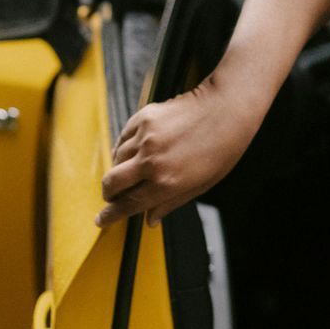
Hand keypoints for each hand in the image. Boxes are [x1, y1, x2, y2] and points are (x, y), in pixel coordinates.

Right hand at [96, 75, 260, 226]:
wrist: (227, 109)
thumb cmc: (221, 148)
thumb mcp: (201, 185)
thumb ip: (170, 203)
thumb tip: (150, 220)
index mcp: (166, 182)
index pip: (128, 204)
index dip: (111, 215)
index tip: (102, 219)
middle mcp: (152, 161)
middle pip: (112, 183)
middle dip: (108, 194)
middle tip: (112, 197)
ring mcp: (146, 137)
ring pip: (116, 159)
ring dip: (118, 169)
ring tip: (131, 171)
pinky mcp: (144, 117)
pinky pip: (123, 137)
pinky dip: (123, 147)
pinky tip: (134, 150)